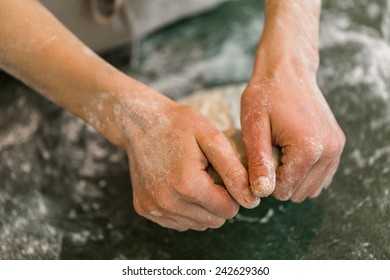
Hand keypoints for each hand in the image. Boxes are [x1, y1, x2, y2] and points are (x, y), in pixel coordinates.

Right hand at [117, 90, 258, 230]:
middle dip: (218, 202)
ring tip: (193, 178)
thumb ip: (234, 171)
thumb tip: (252, 200)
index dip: (232, 193)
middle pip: (213, 221)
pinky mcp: (144, 209)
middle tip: (208, 175)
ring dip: (201, 207)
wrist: (139, 122)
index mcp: (188, 185)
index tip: (224, 175)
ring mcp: (154, 208)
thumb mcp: (211, 138)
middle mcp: (168, 203)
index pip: (228, 210)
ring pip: (196, 225)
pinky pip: (177, 222)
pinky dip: (185, 209)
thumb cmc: (178, 125)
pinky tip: (179, 186)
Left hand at [241, 60, 344, 201]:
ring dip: (292, 177)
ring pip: (311, 188)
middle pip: (298, 192)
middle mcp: (329, 151)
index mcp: (308, 148)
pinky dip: (304, 172)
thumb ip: (259, 161)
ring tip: (279, 151)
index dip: (265, 179)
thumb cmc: (266, 95)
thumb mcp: (254, 126)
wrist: (288, 70)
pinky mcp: (337, 145)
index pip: (284, 190)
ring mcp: (337, 148)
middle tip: (269, 152)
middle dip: (279, 179)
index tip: (259, 158)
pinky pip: (321, 176)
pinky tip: (291, 152)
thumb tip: (261, 193)